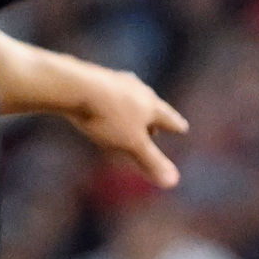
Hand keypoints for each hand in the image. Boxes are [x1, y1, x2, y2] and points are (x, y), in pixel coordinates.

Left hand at [61, 57, 187, 187]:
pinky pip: (108, 90)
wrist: (75, 87)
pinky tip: (102, 101)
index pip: (168, 118)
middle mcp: (136, 89)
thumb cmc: (107, 118)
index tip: (182, 128)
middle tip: (155, 123)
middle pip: (150, 103)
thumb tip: (173, 182)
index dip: (175, 126)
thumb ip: (151, 162)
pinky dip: (110, 99)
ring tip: (131, 109)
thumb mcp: (131, 144)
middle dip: (153, 114)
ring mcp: (115, 80)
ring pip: (129, 94)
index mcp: (150, 105)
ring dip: (132, 104)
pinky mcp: (94, 76)